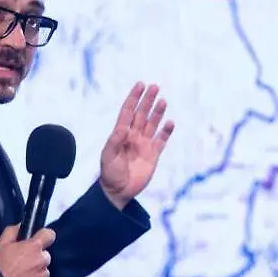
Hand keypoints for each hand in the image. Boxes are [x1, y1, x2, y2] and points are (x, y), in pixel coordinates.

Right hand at [0, 224, 55, 276]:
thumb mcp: (0, 244)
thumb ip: (12, 231)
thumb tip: (20, 225)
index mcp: (34, 247)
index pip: (49, 235)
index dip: (44, 236)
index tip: (39, 240)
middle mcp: (42, 260)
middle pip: (45, 255)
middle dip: (36, 257)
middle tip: (23, 263)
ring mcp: (44, 275)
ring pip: (44, 270)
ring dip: (36, 271)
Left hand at [99, 82, 174, 208]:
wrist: (119, 191)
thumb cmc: (109, 173)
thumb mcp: (108, 157)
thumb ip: (114, 141)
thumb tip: (122, 128)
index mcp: (121, 134)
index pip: (128, 111)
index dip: (134, 98)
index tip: (140, 85)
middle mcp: (133, 136)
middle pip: (142, 114)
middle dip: (147, 100)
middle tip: (154, 87)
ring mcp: (144, 144)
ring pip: (152, 124)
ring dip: (157, 113)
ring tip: (163, 101)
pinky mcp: (153, 154)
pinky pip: (161, 140)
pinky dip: (166, 131)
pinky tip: (170, 122)